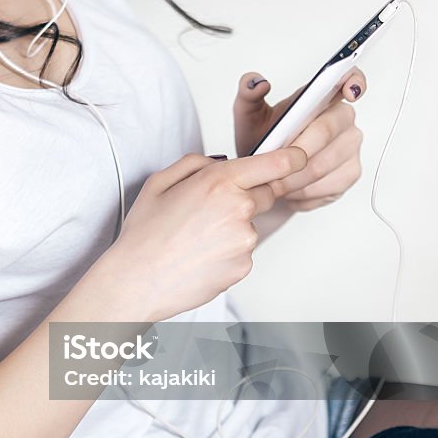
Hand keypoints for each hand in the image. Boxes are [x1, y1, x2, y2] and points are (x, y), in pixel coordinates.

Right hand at [108, 147, 307, 321]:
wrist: (137, 280)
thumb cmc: (144, 234)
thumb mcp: (160, 182)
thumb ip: (197, 164)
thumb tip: (221, 164)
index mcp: (219, 183)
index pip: (276, 164)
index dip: (293, 158)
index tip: (299, 157)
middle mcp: (238, 209)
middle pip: (266, 194)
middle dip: (246, 196)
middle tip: (210, 210)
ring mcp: (244, 241)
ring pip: (250, 225)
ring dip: (232, 228)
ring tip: (195, 238)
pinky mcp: (243, 266)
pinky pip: (243, 252)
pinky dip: (227, 252)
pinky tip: (199, 256)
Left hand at [233, 68, 366, 212]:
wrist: (264, 171)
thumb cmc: (262, 139)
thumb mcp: (247, 114)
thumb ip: (248, 92)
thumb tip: (259, 83)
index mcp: (321, 97)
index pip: (348, 79)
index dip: (354, 83)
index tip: (349, 91)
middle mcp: (342, 118)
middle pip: (326, 130)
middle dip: (295, 151)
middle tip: (273, 163)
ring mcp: (351, 145)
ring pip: (324, 164)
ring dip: (294, 177)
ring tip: (275, 182)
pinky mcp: (351, 172)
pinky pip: (329, 185)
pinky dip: (304, 192)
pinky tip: (291, 191)